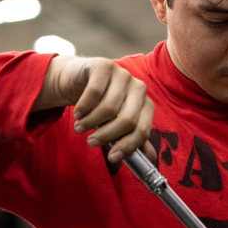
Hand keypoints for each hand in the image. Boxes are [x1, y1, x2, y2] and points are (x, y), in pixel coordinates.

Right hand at [37, 55, 156, 163]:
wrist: (79, 81)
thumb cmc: (100, 106)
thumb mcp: (116, 124)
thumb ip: (134, 140)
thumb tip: (150, 161)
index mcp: (146, 104)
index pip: (142, 130)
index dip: (128, 146)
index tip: (112, 158)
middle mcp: (138, 88)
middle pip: (127, 120)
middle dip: (107, 136)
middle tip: (91, 142)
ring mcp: (123, 74)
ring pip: (109, 108)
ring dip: (91, 123)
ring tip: (80, 127)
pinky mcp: (104, 66)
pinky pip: (94, 93)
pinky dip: (83, 108)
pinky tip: (77, 113)